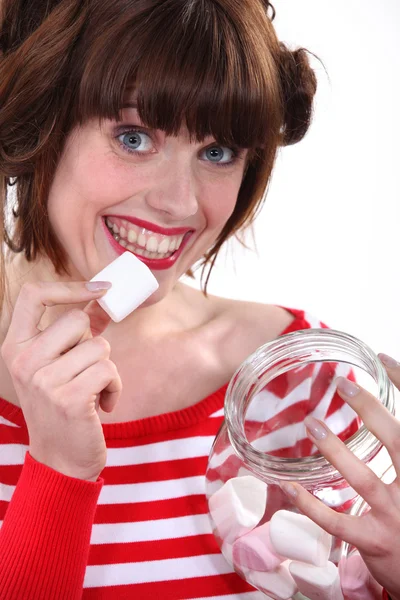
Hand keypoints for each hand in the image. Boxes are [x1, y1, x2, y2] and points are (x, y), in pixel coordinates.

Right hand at [1, 281, 122, 481]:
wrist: (60, 461)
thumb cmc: (61, 407)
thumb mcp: (57, 366)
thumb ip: (76, 332)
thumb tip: (101, 298)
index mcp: (15, 347)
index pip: (33, 294)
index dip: (68, 286)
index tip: (100, 290)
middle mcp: (23, 361)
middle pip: (77, 320)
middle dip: (92, 343)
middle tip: (83, 371)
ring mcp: (44, 381)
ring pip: (99, 346)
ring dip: (106, 370)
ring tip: (92, 392)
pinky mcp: (70, 399)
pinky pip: (109, 369)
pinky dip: (115, 387)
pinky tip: (102, 406)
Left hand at [279, 353, 399, 599]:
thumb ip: (397, 447)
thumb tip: (373, 408)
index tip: (383, 360)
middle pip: (399, 442)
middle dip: (371, 410)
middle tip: (342, 384)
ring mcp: (396, 516)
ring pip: (365, 480)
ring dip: (336, 451)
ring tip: (311, 424)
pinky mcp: (374, 540)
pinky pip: (338, 521)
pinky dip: (311, 504)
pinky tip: (288, 486)